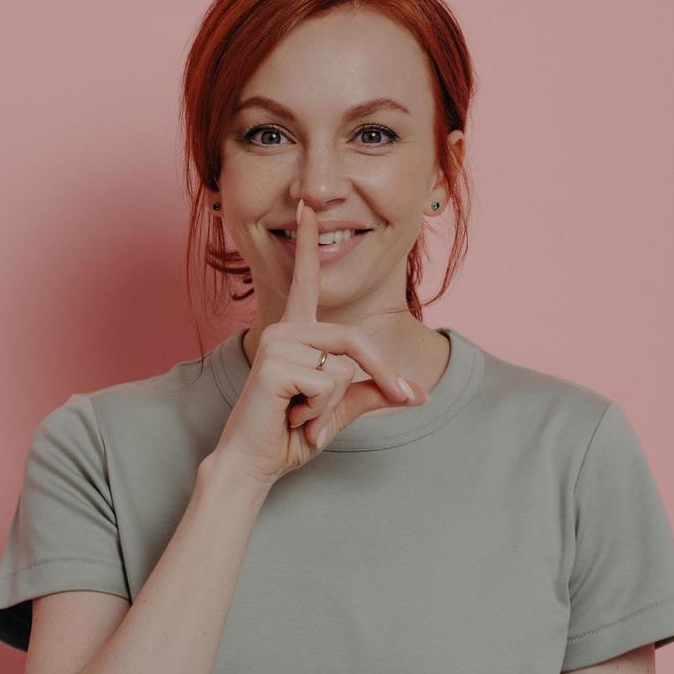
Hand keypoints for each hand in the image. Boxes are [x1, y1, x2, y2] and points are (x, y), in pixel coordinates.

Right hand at [212, 199, 429, 486]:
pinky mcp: (273, 363)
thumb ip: (372, 393)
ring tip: (301, 417)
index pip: (306, 282)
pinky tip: (292, 419)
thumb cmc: (290, 437)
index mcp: (297, 334)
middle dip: (383, 379)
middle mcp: (285, 330)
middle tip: (400, 403)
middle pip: (355, 342)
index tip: (305, 208)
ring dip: (333, 406)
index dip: (309, 246)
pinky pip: (330, 385)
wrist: (253, 464)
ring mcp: (277, 343)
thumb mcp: (340, 410)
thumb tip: (419, 393)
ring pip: (344, 368)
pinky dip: (320, 414)